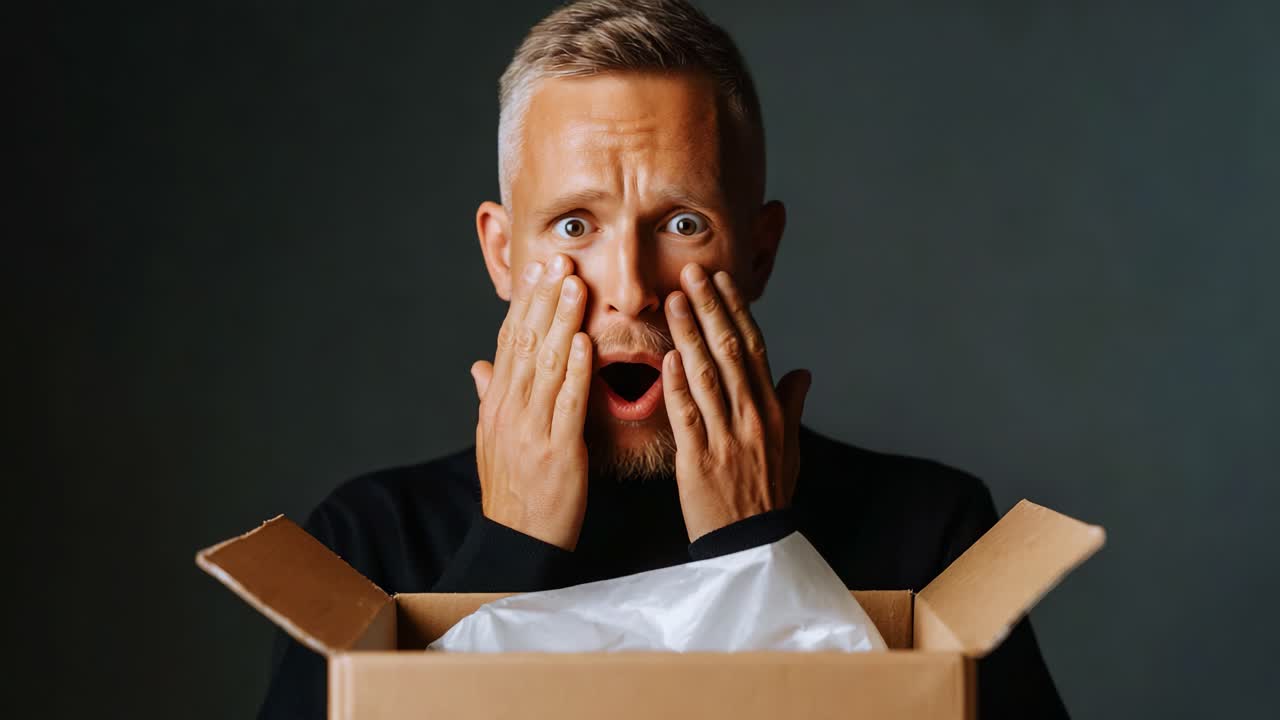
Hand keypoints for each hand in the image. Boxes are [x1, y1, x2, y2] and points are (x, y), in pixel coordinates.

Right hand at [469, 253, 592, 549]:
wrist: (518, 542)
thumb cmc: (514, 492)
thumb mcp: (494, 442)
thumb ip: (490, 399)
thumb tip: (479, 367)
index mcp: (497, 405)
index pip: (509, 342)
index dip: (525, 303)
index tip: (539, 269)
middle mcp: (509, 411)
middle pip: (525, 343)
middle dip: (544, 299)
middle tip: (560, 260)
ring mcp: (531, 430)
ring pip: (545, 365)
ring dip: (561, 322)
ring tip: (575, 285)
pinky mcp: (557, 451)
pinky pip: (566, 405)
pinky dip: (574, 372)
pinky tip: (584, 342)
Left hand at [661, 263, 811, 541]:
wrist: (752, 543)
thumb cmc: (768, 495)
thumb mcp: (790, 449)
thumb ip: (792, 406)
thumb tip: (803, 372)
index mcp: (772, 410)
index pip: (753, 347)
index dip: (735, 310)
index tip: (720, 280)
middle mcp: (752, 417)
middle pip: (730, 351)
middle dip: (709, 308)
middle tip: (690, 272)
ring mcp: (727, 437)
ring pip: (707, 376)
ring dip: (689, 333)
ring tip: (672, 300)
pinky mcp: (700, 460)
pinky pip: (688, 416)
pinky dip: (678, 385)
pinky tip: (667, 357)